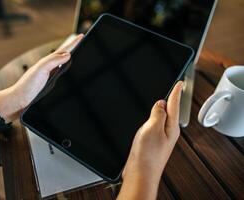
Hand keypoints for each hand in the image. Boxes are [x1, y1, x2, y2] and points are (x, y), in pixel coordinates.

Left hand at [11, 34, 83, 108]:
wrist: (18, 101)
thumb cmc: (26, 86)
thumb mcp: (40, 70)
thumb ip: (53, 61)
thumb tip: (67, 54)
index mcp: (47, 63)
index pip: (64, 51)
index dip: (73, 43)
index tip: (81, 36)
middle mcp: (49, 68)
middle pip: (63, 56)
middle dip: (72, 48)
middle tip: (80, 41)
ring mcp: (49, 76)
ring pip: (62, 65)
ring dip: (70, 58)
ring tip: (76, 53)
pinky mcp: (49, 86)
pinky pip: (61, 75)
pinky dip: (66, 70)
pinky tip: (67, 72)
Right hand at [117, 81, 183, 199]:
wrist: (140, 173)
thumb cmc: (147, 155)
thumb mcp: (153, 128)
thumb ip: (158, 114)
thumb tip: (161, 103)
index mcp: (171, 127)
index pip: (175, 105)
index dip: (176, 92)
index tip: (181, 82)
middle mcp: (168, 132)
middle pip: (170, 111)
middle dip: (171, 99)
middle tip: (174, 87)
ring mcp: (160, 138)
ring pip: (162, 118)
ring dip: (161, 108)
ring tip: (163, 99)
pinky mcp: (152, 143)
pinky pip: (154, 126)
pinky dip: (153, 118)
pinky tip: (150, 117)